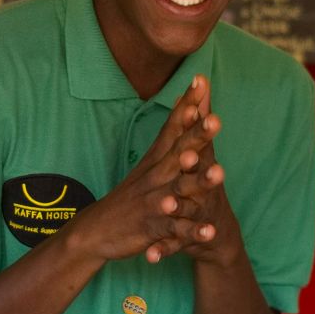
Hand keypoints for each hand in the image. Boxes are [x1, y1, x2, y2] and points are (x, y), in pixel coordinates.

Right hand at [66, 76, 229, 263]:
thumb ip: (169, 136)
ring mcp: (153, 202)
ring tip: (219, 173)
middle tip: (215, 119)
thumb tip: (183, 105)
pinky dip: (192, 231)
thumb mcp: (148, 164)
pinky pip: (175, 230)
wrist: (95, 230)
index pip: (172, 127)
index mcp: (155, 160)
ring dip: (199, 182)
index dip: (186, 106)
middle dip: (197, 136)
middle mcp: (154, 176)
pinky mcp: (152, 228)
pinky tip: (210, 230)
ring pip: (179, 190)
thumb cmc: (129, 194)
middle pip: (178, 152)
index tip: (199, 81)